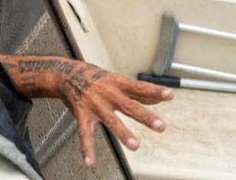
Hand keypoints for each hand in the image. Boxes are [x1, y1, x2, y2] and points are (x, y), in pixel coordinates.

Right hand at [0, 53, 173, 166]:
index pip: (139, 87)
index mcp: (118, 84)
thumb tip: (158, 99)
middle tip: (160, 126)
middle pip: (129, 106)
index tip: (169, 95)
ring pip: (111, 120)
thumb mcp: (116, 80)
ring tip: (135, 145)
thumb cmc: (94, 78)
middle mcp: (108, 94)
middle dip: (145, 116)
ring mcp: (95, 105)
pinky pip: (85, 133)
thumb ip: (136, 92)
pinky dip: (87, 148)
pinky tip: (90, 161)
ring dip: (123, 133)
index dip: (154, 91)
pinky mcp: (83, 115)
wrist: (66, 74)